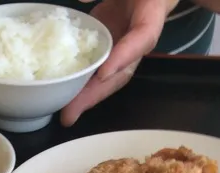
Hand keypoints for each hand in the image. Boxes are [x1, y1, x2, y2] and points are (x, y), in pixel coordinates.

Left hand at [61, 0, 178, 126]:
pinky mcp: (111, 48)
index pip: (143, 37)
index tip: (103, 74)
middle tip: (72, 113)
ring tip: (67, 114)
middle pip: (123, 71)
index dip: (124, 57)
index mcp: (153, 11)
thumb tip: (82, 0)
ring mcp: (125, 45)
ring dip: (88, 97)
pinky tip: (66, 97)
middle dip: (97, 93)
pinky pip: (100, 70)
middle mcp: (141, 36)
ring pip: (111, 77)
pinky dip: (84, 85)